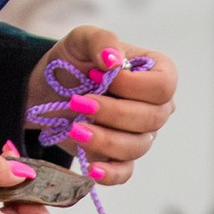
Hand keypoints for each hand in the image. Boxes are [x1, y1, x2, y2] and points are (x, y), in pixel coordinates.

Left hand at [28, 28, 177, 188]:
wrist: (50, 88)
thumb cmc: (76, 61)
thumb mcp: (82, 39)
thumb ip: (101, 40)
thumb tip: (114, 60)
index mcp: (158, 74)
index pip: (163, 86)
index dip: (134, 85)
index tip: (100, 76)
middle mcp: (156, 107)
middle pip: (152, 119)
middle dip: (113, 113)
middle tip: (79, 102)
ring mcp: (141, 135)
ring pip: (136, 146)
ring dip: (104, 139)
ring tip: (75, 128)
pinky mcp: (120, 158)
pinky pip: (124, 172)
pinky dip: (109, 174)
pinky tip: (92, 169)